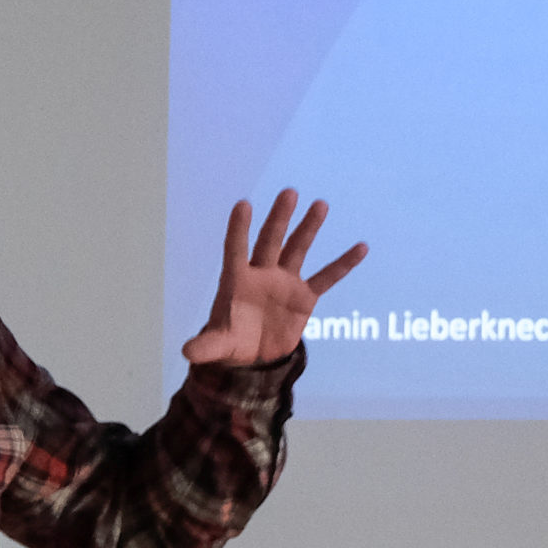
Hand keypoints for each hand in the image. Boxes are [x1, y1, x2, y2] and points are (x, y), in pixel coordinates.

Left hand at [182, 189, 366, 368]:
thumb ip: (205, 346)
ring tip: (320, 205)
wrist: (253, 355)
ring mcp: (284, 282)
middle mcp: (261, 274)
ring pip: (297, 250)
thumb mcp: (217, 345)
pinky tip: (360, 248)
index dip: (239, 229)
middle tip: (289, 193)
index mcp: (236, 281)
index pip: (236, 249)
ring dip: (309, 228)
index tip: (243, 204)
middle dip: (279, 218)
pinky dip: (342, 264)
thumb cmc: (230, 342)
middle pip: (270, 241)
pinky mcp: (304, 297)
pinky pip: (326, 277)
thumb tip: (187, 352)